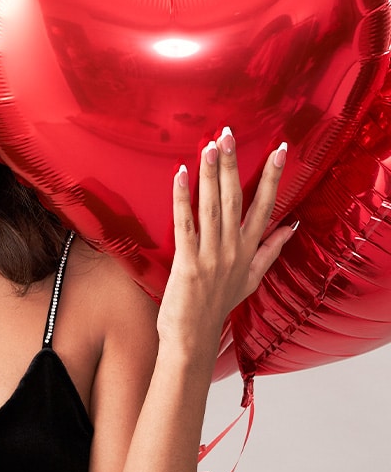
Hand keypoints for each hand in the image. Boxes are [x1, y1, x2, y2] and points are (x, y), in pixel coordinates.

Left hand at [156, 127, 295, 355]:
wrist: (193, 337)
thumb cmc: (217, 306)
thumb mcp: (250, 279)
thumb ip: (269, 251)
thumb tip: (291, 228)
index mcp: (248, 251)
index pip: (265, 206)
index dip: (273, 177)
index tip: (280, 150)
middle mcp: (232, 250)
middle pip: (235, 199)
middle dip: (233, 165)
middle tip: (230, 134)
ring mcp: (210, 255)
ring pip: (212, 206)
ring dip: (210, 174)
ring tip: (210, 145)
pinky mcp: (187, 262)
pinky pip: (185, 223)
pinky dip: (182, 198)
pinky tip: (181, 174)